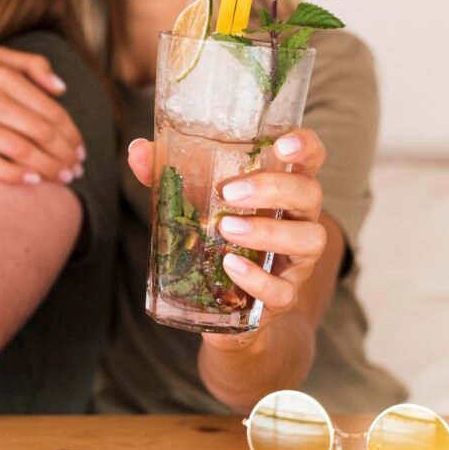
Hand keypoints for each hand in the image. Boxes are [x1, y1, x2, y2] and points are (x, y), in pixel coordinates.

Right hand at [0, 47, 85, 184]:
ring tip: (63, 178)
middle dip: (65, 154)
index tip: (80, 148)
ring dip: (49, 168)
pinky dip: (17, 175)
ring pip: (22, 151)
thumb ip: (32, 65)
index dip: (71, 133)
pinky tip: (34, 181)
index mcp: (0, 75)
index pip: (50, 110)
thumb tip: (62, 90)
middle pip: (40, 132)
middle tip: (77, 168)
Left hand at [128, 129, 327, 348]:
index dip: (305, 146)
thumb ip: (168, 174)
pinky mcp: (284, 295)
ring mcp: (297, 259)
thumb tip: (138, 150)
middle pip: (310, 193)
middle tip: (230, 192)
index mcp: (282, 189)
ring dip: (269, 231)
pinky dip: (257, 279)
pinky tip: (230, 266)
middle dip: (274, 188)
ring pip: (310, 239)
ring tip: (227, 229)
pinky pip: (284, 290)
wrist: (230, 305)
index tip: (283, 144)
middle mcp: (299, 220)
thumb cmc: (217, 236)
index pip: (309, 158)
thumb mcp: (194, 201)